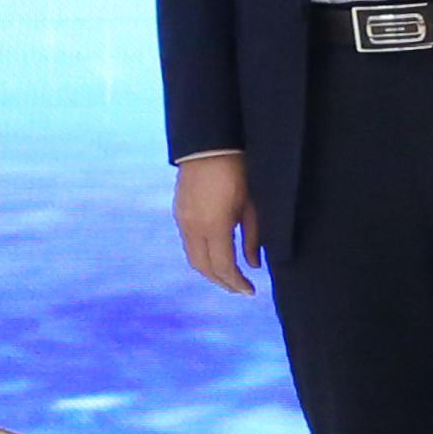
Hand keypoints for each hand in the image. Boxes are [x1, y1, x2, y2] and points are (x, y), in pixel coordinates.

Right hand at [174, 152, 260, 295]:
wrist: (210, 142)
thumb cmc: (239, 170)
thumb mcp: (252, 204)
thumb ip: (252, 237)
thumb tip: (253, 265)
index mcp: (214, 226)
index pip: (223, 267)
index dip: (236, 283)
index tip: (250, 291)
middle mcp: (193, 226)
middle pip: (204, 268)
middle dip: (222, 282)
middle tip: (240, 289)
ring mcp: (182, 219)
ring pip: (193, 257)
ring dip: (210, 271)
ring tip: (229, 276)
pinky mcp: (179, 211)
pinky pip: (188, 243)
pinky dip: (202, 255)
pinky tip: (216, 255)